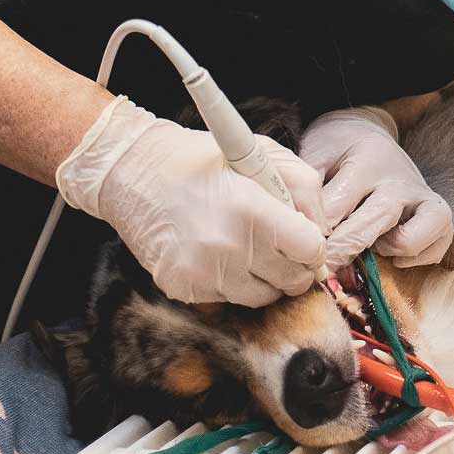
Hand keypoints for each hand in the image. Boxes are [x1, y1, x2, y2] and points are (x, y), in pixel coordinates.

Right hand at [56, 97, 325, 306]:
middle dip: (294, 264)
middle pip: (292, 280)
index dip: (314, 246)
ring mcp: (203, 272)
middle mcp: (229, 248)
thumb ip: (302, 190)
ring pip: (262, 297)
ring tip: (247, 247)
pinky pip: (227, 298)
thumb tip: (323, 233)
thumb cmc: (200, 158)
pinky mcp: (182, 288)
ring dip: (265, 277)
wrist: (130, 171)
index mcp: (252, 211)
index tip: (305, 240)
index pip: (311, 251)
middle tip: (280, 246)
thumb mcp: (260, 154)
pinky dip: (231, 281)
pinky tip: (216, 252)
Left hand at [298, 107, 453, 271]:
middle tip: (323, 267)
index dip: (317, 231)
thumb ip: (307, 187)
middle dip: (344, 248)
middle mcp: (400, 179)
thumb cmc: (336, 150)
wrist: (369, 134)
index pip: (339, 203)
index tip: (302, 246)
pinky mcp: (438, 215)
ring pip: (412, 237)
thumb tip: (298, 224)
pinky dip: (414, 258)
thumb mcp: (316, 154)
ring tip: (369, 246)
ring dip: (387, 249)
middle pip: (376, 220)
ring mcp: (422, 197)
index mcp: (367, 158)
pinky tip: (389, 250)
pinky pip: (436, 248)